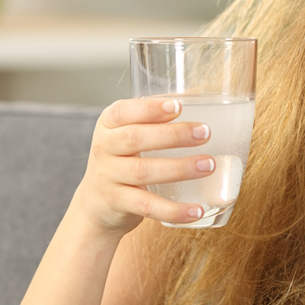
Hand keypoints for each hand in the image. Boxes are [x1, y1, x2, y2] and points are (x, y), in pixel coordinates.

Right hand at [72, 98, 215, 237]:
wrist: (96, 204)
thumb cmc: (124, 159)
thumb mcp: (130, 134)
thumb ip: (157, 116)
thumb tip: (199, 94)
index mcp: (108, 125)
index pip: (122, 111)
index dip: (149, 109)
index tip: (177, 106)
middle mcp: (104, 148)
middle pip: (135, 138)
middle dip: (173, 135)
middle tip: (205, 133)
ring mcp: (108, 177)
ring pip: (143, 172)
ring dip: (179, 168)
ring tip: (209, 165)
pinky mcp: (118, 204)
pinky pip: (147, 206)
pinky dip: (173, 210)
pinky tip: (196, 210)